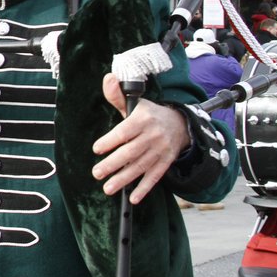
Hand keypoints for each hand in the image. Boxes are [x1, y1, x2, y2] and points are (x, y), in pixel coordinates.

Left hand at [91, 72, 190, 203]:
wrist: (180, 124)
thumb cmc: (149, 114)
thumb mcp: (134, 103)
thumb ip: (117, 95)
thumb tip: (108, 78)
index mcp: (143, 119)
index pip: (125, 131)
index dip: (111, 140)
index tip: (97, 149)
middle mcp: (153, 136)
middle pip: (131, 152)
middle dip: (113, 164)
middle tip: (96, 173)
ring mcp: (161, 151)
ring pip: (141, 167)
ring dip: (124, 179)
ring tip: (108, 188)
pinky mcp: (166, 162)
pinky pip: (155, 177)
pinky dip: (144, 188)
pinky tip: (133, 198)